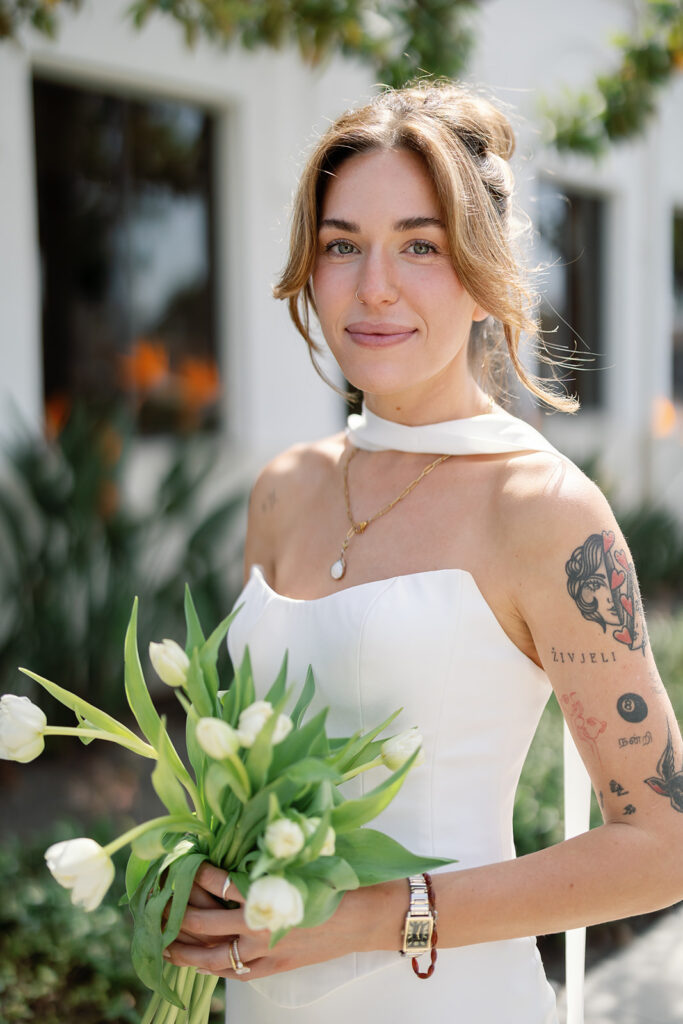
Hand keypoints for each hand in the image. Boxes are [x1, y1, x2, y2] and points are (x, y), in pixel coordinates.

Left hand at [163, 863, 403, 979]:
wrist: (365, 917)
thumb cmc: (336, 882)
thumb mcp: (301, 861)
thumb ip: (267, 857)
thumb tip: (238, 840)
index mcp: (267, 891)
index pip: (219, 882)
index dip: (196, 872)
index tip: (183, 861)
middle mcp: (260, 923)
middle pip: (205, 922)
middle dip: (177, 913)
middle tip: (158, 904)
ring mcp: (266, 949)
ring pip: (213, 955)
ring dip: (185, 950)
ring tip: (163, 944)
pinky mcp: (274, 965)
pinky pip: (235, 972)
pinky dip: (213, 967)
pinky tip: (199, 963)